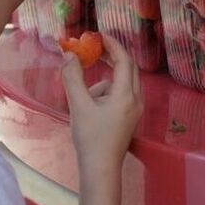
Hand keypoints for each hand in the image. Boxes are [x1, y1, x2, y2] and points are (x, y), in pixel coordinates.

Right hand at [61, 34, 142, 173]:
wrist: (100, 169)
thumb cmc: (91, 138)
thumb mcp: (78, 105)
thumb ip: (73, 77)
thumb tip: (69, 54)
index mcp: (126, 94)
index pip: (124, 60)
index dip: (112, 44)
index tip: (98, 35)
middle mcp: (136, 99)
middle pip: (128, 68)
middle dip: (112, 56)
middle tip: (94, 49)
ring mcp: (135, 109)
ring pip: (123, 82)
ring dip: (106, 79)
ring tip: (84, 97)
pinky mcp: (130, 117)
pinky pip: (121, 95)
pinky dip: (107, 92)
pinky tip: (91, 108)